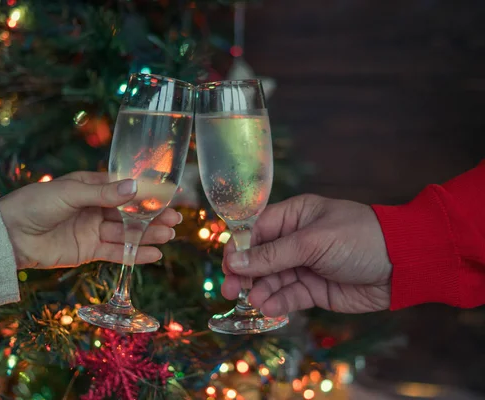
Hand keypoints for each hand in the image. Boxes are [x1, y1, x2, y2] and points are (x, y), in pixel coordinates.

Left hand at [0, 171, 180, 268]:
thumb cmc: (35, 204)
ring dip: (148, 234)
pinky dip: (134, 253)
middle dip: (153, 216)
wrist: (9, 236)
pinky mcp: (89, 251)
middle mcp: (95, 208)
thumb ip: (103, 193)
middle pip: (130, 212)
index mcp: (91, 187)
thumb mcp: (69, 193)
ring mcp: (93, 230)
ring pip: (127, 232)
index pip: (125, 188)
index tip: (169, 195)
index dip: (147, 193)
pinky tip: (154, 253)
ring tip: (169, 234)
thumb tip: (135, 188)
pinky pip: (116, 252)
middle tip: (175, 218)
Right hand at [221, 195, 391, 314]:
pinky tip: (271, 308)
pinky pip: (289, 295)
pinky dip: (278, 302)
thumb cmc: (359, 238)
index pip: (256, 230)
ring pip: (271, 279)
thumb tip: (233, 262)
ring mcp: (304, 265)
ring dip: (261, 291)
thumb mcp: (312, 242)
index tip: (227, 266)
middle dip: (245, 274)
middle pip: (259, 257)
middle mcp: (296, 239)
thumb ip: (272, 254)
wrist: (404, 266)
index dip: (239, 248)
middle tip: (231, 291)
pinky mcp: (314, 289)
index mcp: (295, 216)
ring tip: (257, 302)